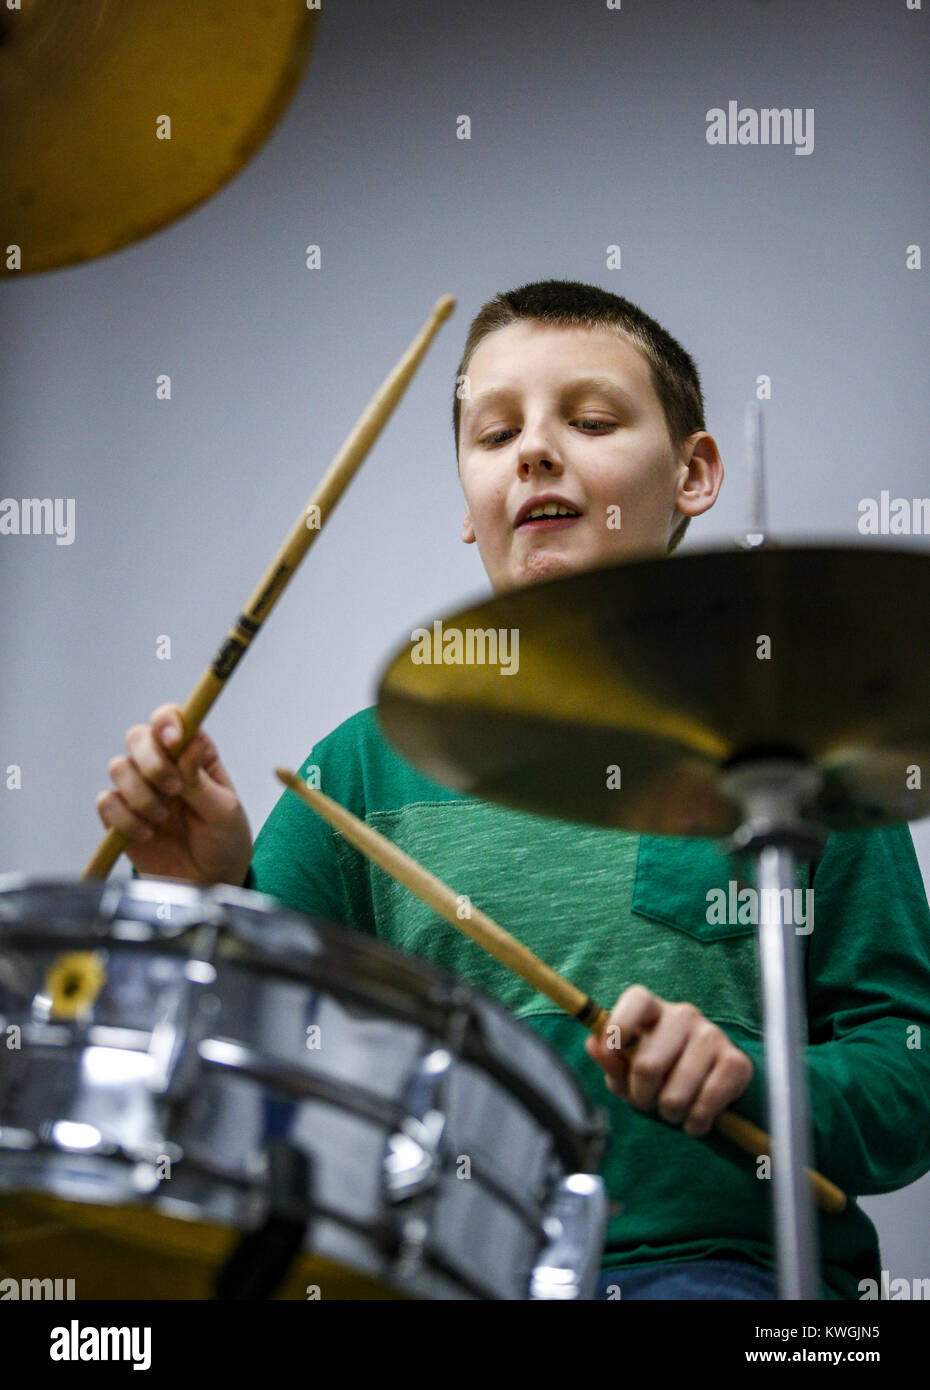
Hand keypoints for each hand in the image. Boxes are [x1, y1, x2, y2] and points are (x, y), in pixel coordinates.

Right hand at [96, 703, 252, 885]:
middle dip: (151, 760)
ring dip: (141, 793)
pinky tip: (147, 834)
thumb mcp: (224, 811)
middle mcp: (164, 766)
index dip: (167, 721)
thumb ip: (200, 780)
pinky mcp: (121, 817)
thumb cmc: (224, 842)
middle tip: (174, 788)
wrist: (208, 882)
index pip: (172, 720)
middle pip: (137, 736)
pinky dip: (125, 818)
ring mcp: (140, 790)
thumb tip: (189, 743)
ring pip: (118, 766)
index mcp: (194, 756)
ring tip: (163, 818)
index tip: (173, 739)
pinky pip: (106, 802)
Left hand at [583, 985, 752, 1136]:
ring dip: (670, 1114)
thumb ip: (610, 1059)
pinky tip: (696, 1117)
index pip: (635, 1001)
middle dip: (642, 1097)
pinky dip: (696, 1122)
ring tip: (673, 1110)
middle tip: (648, 1102)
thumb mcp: (628, 1070)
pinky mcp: (737, 1062)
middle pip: (648, 1065)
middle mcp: (684, 1014)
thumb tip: (593, 1044)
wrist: (709, 1090)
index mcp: (653, 1008)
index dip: (618, 1028)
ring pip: (676, 1093)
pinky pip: (707, 1104)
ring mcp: (712, 1035)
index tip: (613, 1052)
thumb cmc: (659, 1074)